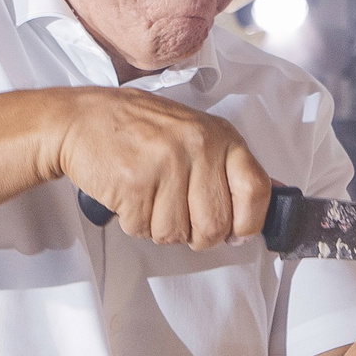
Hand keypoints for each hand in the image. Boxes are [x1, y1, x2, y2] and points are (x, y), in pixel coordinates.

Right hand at [50, 88, 270, 248]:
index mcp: (220, 136)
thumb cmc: (140, 129)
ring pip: (178, 233)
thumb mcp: (196, 133)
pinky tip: (131, 196)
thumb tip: (274, 195)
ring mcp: (166, 164)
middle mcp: (197, 146)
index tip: (237, 233)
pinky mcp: (135, 183)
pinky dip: (136, 223)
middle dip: (199, 236)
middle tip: (181, 218)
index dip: (249, 222)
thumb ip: (230, 166)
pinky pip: (146, 230)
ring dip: (161, 228)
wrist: (81, 119)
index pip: (256, 191)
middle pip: (216, 225)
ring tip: (150, 198)